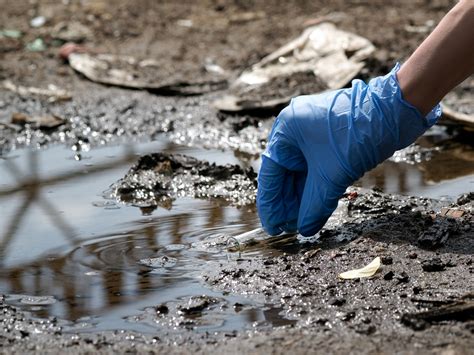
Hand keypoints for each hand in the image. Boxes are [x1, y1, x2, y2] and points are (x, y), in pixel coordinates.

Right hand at [257, 64, 440, 236]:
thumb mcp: (332, 175)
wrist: (395, 111)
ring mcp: (310, 133)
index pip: (271, 174)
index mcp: (286, 131)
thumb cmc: (359, 134)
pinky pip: (314, 167)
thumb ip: (315, 205)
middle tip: (289, 228)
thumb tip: (305, 229)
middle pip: (284, 174)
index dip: (270, 204)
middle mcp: (293, 130)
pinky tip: (315, 207)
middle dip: (288, 203)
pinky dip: (315, 187)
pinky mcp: (326, 139)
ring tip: (302, 221)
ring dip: (302, 197)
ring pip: (300, 173)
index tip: (273, 227)